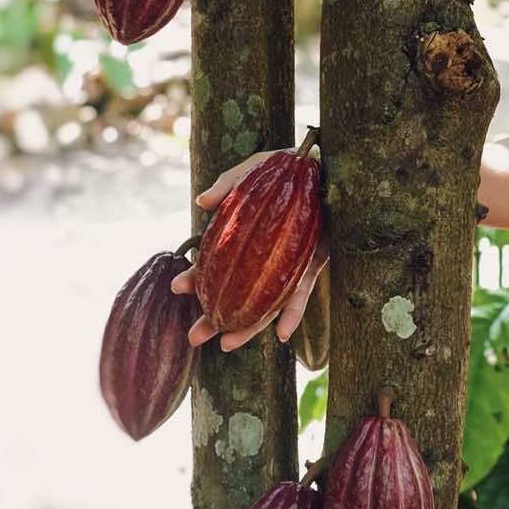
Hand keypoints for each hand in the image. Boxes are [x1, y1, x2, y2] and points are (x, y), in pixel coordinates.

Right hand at [169, 148, 328, 352]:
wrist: (331, 164)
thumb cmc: (288, 165)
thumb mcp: (255, 169)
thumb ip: (229, 183)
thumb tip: (202, 203)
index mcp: (245, 236)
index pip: (216, 262)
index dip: (197, 276)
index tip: (177, 289)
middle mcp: (264, 255)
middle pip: (237, 292)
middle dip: (215, 316)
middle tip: (195, 336)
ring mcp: (288, 262)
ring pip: (266, 301)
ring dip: (248, 326)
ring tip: (226, 345)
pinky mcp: (313, 263)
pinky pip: (302, 292)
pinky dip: (292, 313)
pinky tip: (281, 334)